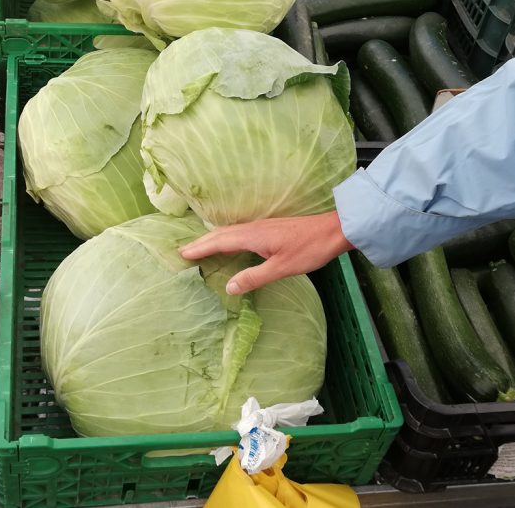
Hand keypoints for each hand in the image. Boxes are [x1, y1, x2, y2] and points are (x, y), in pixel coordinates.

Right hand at [178, 212, 352, 294]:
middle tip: (182, 251)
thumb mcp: (281, 268)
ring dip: (212, 239)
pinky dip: (226, 238)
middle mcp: (252, 228)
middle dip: (201, 242)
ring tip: (199, 248)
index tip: (181, 253)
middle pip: (220, 234)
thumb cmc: (309, 249)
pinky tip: (229, 245)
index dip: (199, 248)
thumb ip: (254, 278)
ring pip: (229, 232)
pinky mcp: (269, 228)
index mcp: (252, 236)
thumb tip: (229, 287)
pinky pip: (239, 232)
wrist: (333, 230)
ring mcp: (261, 226)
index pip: (219, 242)